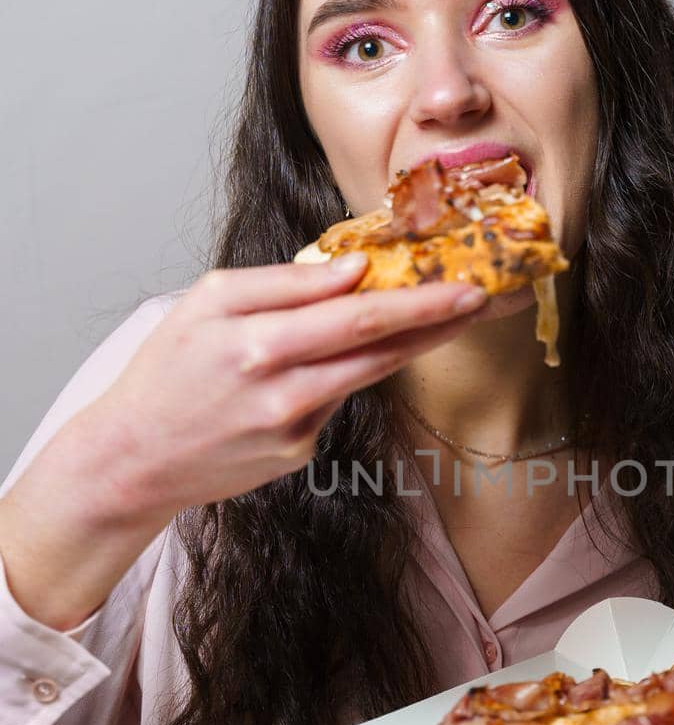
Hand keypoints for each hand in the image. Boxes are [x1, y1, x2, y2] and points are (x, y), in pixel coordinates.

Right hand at [85, 255, 486, 521]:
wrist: (135, 456)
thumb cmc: (168, 369)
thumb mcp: (208, 302)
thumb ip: (283, 284)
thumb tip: (351, 269)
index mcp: (258, 341)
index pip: (356, 312)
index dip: (416, 298)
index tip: (462, 280)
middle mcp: (283, 388)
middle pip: (378, 345)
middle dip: (439, 318)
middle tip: (487, 296)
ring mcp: (296, 428)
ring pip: (370, 374)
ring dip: (420, 344)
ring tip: (458, 318)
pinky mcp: (299, 454)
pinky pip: (336, 402)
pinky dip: (345, 376)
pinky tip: (334, 363)